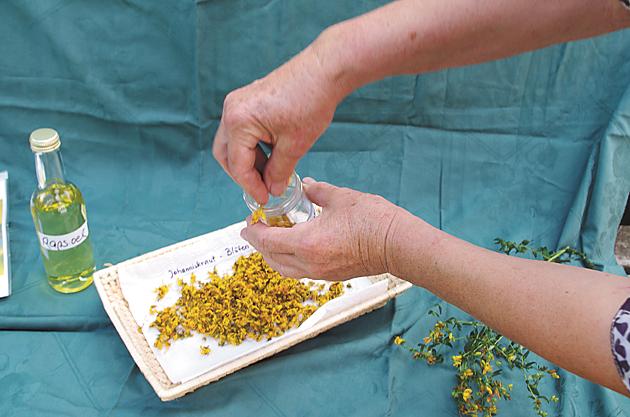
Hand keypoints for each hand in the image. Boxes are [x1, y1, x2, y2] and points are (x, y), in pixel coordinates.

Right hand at [212, 42, 348, 204]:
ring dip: (249, 161)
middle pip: (225, 155)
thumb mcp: (295, 145)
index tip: (265, 199)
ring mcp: (237, 102)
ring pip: (232, 143)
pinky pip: (241, 130)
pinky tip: (273, 154)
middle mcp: (231, 110)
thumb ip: (279, 171)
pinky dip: (252, 146)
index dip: (251, 186)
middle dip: (243, 175)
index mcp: (239, 121)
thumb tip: (272, 189)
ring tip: (273, 172)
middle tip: (263, 189)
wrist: (324, 70)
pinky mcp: (247, 100)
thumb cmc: (311, 101)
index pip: (238, 165)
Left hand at [240, 178, 403, 279]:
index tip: (249, 222)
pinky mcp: (331, 276)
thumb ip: (316, 191)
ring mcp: (320, 272)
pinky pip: (300, 270)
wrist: (399, 245)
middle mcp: (309, 262)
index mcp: (306, 242)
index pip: (267, 240)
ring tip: (271, 238)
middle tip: (255, 229)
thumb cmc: (373, 221)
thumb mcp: (340, 197)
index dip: (254, 231)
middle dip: (259, 244)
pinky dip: (289, 259)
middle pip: (272, 258)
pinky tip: (294, 245)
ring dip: (273, 255)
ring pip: (285, 268)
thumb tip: (305, 186)